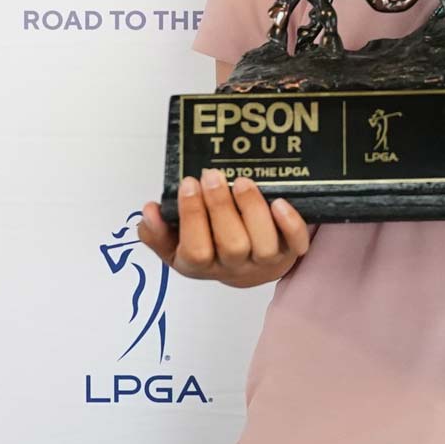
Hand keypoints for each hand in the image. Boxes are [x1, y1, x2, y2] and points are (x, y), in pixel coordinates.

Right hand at [136, 168, 312, 287]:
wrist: (249, 264)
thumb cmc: (209, 246)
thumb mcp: (175, 244)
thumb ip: (158, 231)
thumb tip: (148, 211)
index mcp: (201, 266)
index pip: (196, 251)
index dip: (192, 217)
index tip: (188, 183)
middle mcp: (234, 267)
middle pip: (231, 246)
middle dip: (220, 208)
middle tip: (211, 175)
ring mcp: (264, 262)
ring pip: (263, 245)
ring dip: (252, 210)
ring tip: (241, 182)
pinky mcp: (290, 253)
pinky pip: (296, 245)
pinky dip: (290, 224)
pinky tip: (279, 202)